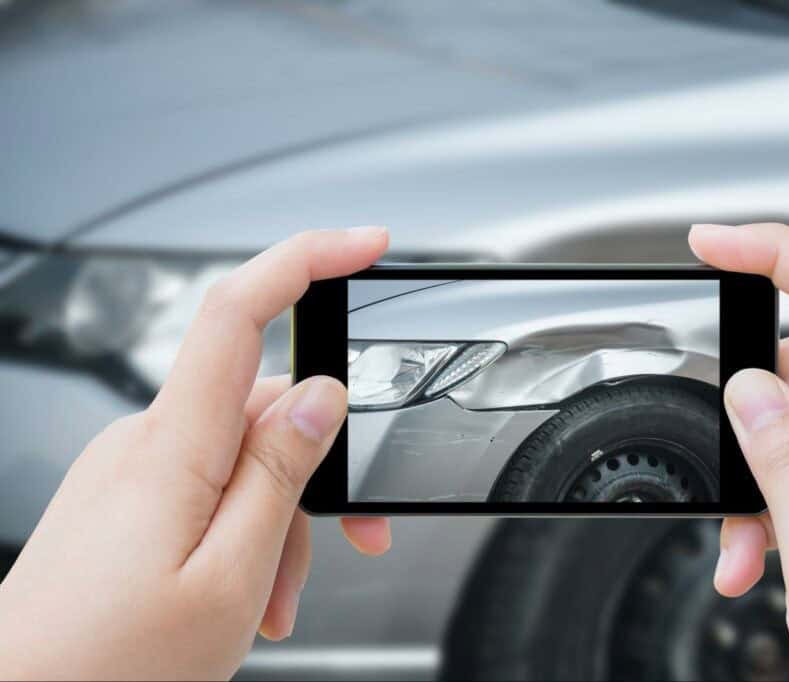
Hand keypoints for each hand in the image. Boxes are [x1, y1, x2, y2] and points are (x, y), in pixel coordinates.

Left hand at [0, 227, 391, 679]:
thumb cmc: (107, 665)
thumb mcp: (230, 577)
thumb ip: (281, 475)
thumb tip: (323, 398)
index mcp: (174, 448)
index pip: (240, 312)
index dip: (308, 260)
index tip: (366, 245)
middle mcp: (148, 441)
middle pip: (267, 409)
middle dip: (320, 470)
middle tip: (355, 539)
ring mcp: (134, 466)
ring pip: (247, 457)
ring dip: (282, 520)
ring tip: (273, 598)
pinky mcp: (130, 493)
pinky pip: (212, 482)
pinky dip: (246, 527)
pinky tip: (246, 588)